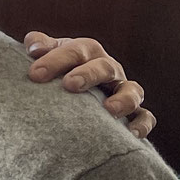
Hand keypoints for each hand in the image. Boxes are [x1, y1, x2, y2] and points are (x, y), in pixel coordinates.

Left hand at [24, 31, 153, 139]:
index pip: (77, 50)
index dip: (57, 59)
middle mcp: (109, 69)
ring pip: (132, 91)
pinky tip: (131, 134)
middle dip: (88, 74)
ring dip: (123, 99)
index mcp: (88, 52)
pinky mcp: (133, 112)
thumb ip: (38, 45)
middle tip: (69, 84)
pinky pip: (145, 117)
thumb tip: (34, 48)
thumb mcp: (47, 55)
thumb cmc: (56, 70)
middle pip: (104, 67)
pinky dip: (142, 124)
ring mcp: (123, 90)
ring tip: (109, 110)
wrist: (71, 90)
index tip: (35, 74)